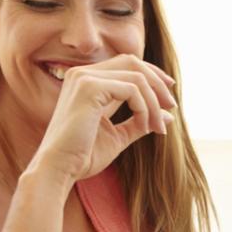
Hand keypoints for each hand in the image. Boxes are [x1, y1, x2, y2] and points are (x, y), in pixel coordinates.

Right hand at [32, 54, 176, 183]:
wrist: (59, 169)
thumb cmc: (83, 156)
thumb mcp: (119, 136)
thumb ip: (141, 122)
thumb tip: (169, 114)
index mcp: (86, 81)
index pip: (126, 64)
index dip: (152, 75)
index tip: (169, 96)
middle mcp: (82, 74)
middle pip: (133, 62)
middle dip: (157, 83)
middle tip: (172, 106)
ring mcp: (84, 77)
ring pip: (136, 77)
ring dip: (154, 102)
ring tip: (158, 127)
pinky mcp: (89, 87)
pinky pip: (132, 89)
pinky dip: (145, 107)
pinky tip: (145, 126)